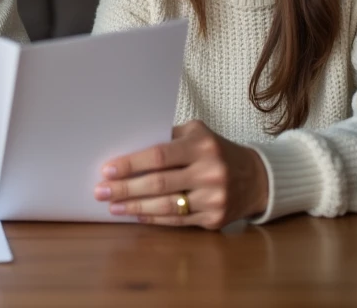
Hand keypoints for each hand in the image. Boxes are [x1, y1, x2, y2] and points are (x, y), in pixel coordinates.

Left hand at [94, 120, 269, 229]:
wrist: (256, 178)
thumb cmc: (216, 151)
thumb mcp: (197, 134)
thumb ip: (167, 138)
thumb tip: (127, 147)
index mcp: (202, 145)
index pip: (159, 155)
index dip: (131, 164)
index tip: (107, 169)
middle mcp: (210, 171)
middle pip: (159, 183)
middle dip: (125, 188)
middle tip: (101, 191)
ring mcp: (214, 198)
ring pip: (166, 206)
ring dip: (135, 207)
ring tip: (113, 206)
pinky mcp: (214, 219)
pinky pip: (177, 221)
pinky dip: (153, 219)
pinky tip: (135, 214)